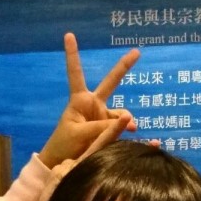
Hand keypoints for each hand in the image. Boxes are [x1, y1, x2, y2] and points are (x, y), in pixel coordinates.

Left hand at [37, 32, 138, 172]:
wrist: (63, 164)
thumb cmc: (65, 145)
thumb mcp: (81, 134)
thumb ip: (103, 126)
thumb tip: (129, 120)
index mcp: (80, 100)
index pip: (76, 73)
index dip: (73, 54)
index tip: (69, 35)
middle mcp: (94, 105)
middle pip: (111, 82)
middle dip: (124, 67)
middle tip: (137, 52)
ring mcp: (103, 117)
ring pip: (121, 114)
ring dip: (125, 122)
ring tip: (130, 130)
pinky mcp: (110, 130)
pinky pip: (123, 127)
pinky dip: (128, 131)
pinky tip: (136, 135)